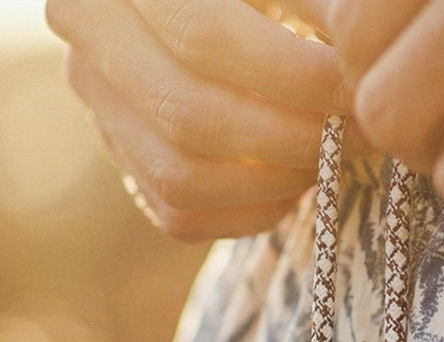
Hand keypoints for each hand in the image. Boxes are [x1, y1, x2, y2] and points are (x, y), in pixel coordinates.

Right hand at [47, 0, 349, 239]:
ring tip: (330, 153)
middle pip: (192, 117)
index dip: (293, 74)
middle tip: (356, 132)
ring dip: (273, 179)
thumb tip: (348, 52)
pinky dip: (252, 211)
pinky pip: (183, 217)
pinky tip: (297, 181)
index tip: (355, 86)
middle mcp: (87, 36)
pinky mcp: (123, 166)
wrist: (213, 6)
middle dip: (291, 136)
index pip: (205, 38)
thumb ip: (312, 1)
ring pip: (181, 178)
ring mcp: (97, 107)